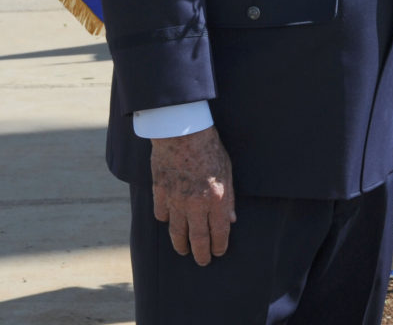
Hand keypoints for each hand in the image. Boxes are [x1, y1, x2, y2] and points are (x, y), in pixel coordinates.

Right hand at [150, 126, 235, 265]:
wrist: (182, 132)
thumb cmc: (209, 147)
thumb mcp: (227, 170)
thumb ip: (228, 197)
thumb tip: (231, 219)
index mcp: (216, 198)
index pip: (219, 232)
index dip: (219, 246)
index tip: (219, 252)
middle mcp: (195, 204)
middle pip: (197, 239)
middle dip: (201, 254)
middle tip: (202, 261)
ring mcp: (176, 201)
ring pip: (177, 233)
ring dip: (181, 245)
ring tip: (184, 250)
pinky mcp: (160, 193)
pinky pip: (162, 215)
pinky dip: (167, 221)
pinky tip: (170, 222)